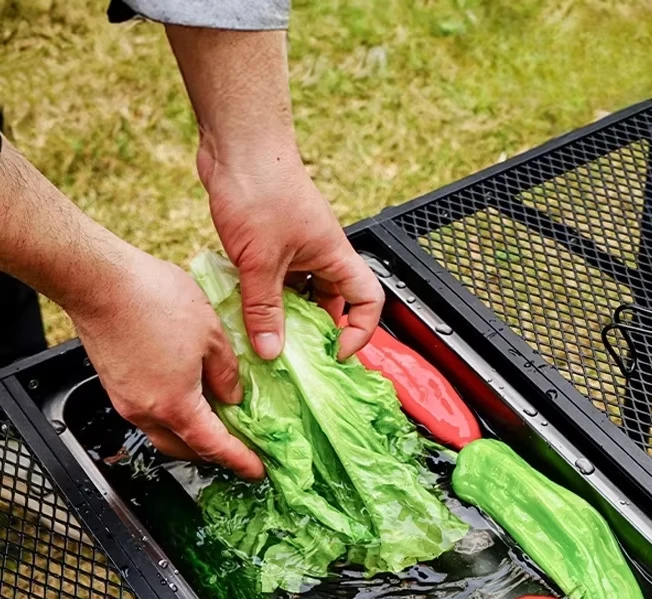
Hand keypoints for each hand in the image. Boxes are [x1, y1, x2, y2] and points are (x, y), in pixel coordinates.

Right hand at [70, 246, 263, 478]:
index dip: (239, 461)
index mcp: (176, 406)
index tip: (256, 470)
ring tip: (214, 422)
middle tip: (239, 447)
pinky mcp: (115, 385)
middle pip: (186, 449)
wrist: (99, 280)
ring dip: (190, 435)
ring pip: (164, 434)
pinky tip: (186, 397)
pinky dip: (171, 416)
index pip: (214, 447)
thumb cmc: (153, 300)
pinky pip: (148, 415)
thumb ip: (226, 373)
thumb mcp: (212, 334)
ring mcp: (126, 401)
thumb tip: (232, 396)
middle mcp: (147, 412)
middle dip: (213, 453)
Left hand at [199, 148, 383, 360]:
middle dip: (315, 331)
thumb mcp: (260, 261)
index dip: (359, 331)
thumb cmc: (260, 187)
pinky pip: (273, 282)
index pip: (368, 301)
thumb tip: (272, 351)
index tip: (336, 352)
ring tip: (263, 336)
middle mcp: (319, 253)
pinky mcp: (269, 243)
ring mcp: (294, 248)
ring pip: (298, 295)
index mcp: (334, 255)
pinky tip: (242, 311)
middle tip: (292, 354)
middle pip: (331, 302)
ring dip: (283, 316)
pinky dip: (261, 299)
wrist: (235, 143)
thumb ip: (264, 310)